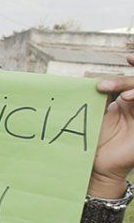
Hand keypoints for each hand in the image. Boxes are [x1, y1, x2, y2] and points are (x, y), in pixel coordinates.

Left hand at [91, 54, 133, 197]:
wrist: (98, 166)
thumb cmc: (94, 141)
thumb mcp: (97, 114)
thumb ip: (102, 97)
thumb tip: (92, 78)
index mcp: (128, 100)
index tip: (128, 57)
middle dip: (126, 81)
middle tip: (105, 87)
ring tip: (125, 96)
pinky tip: (131, 99)